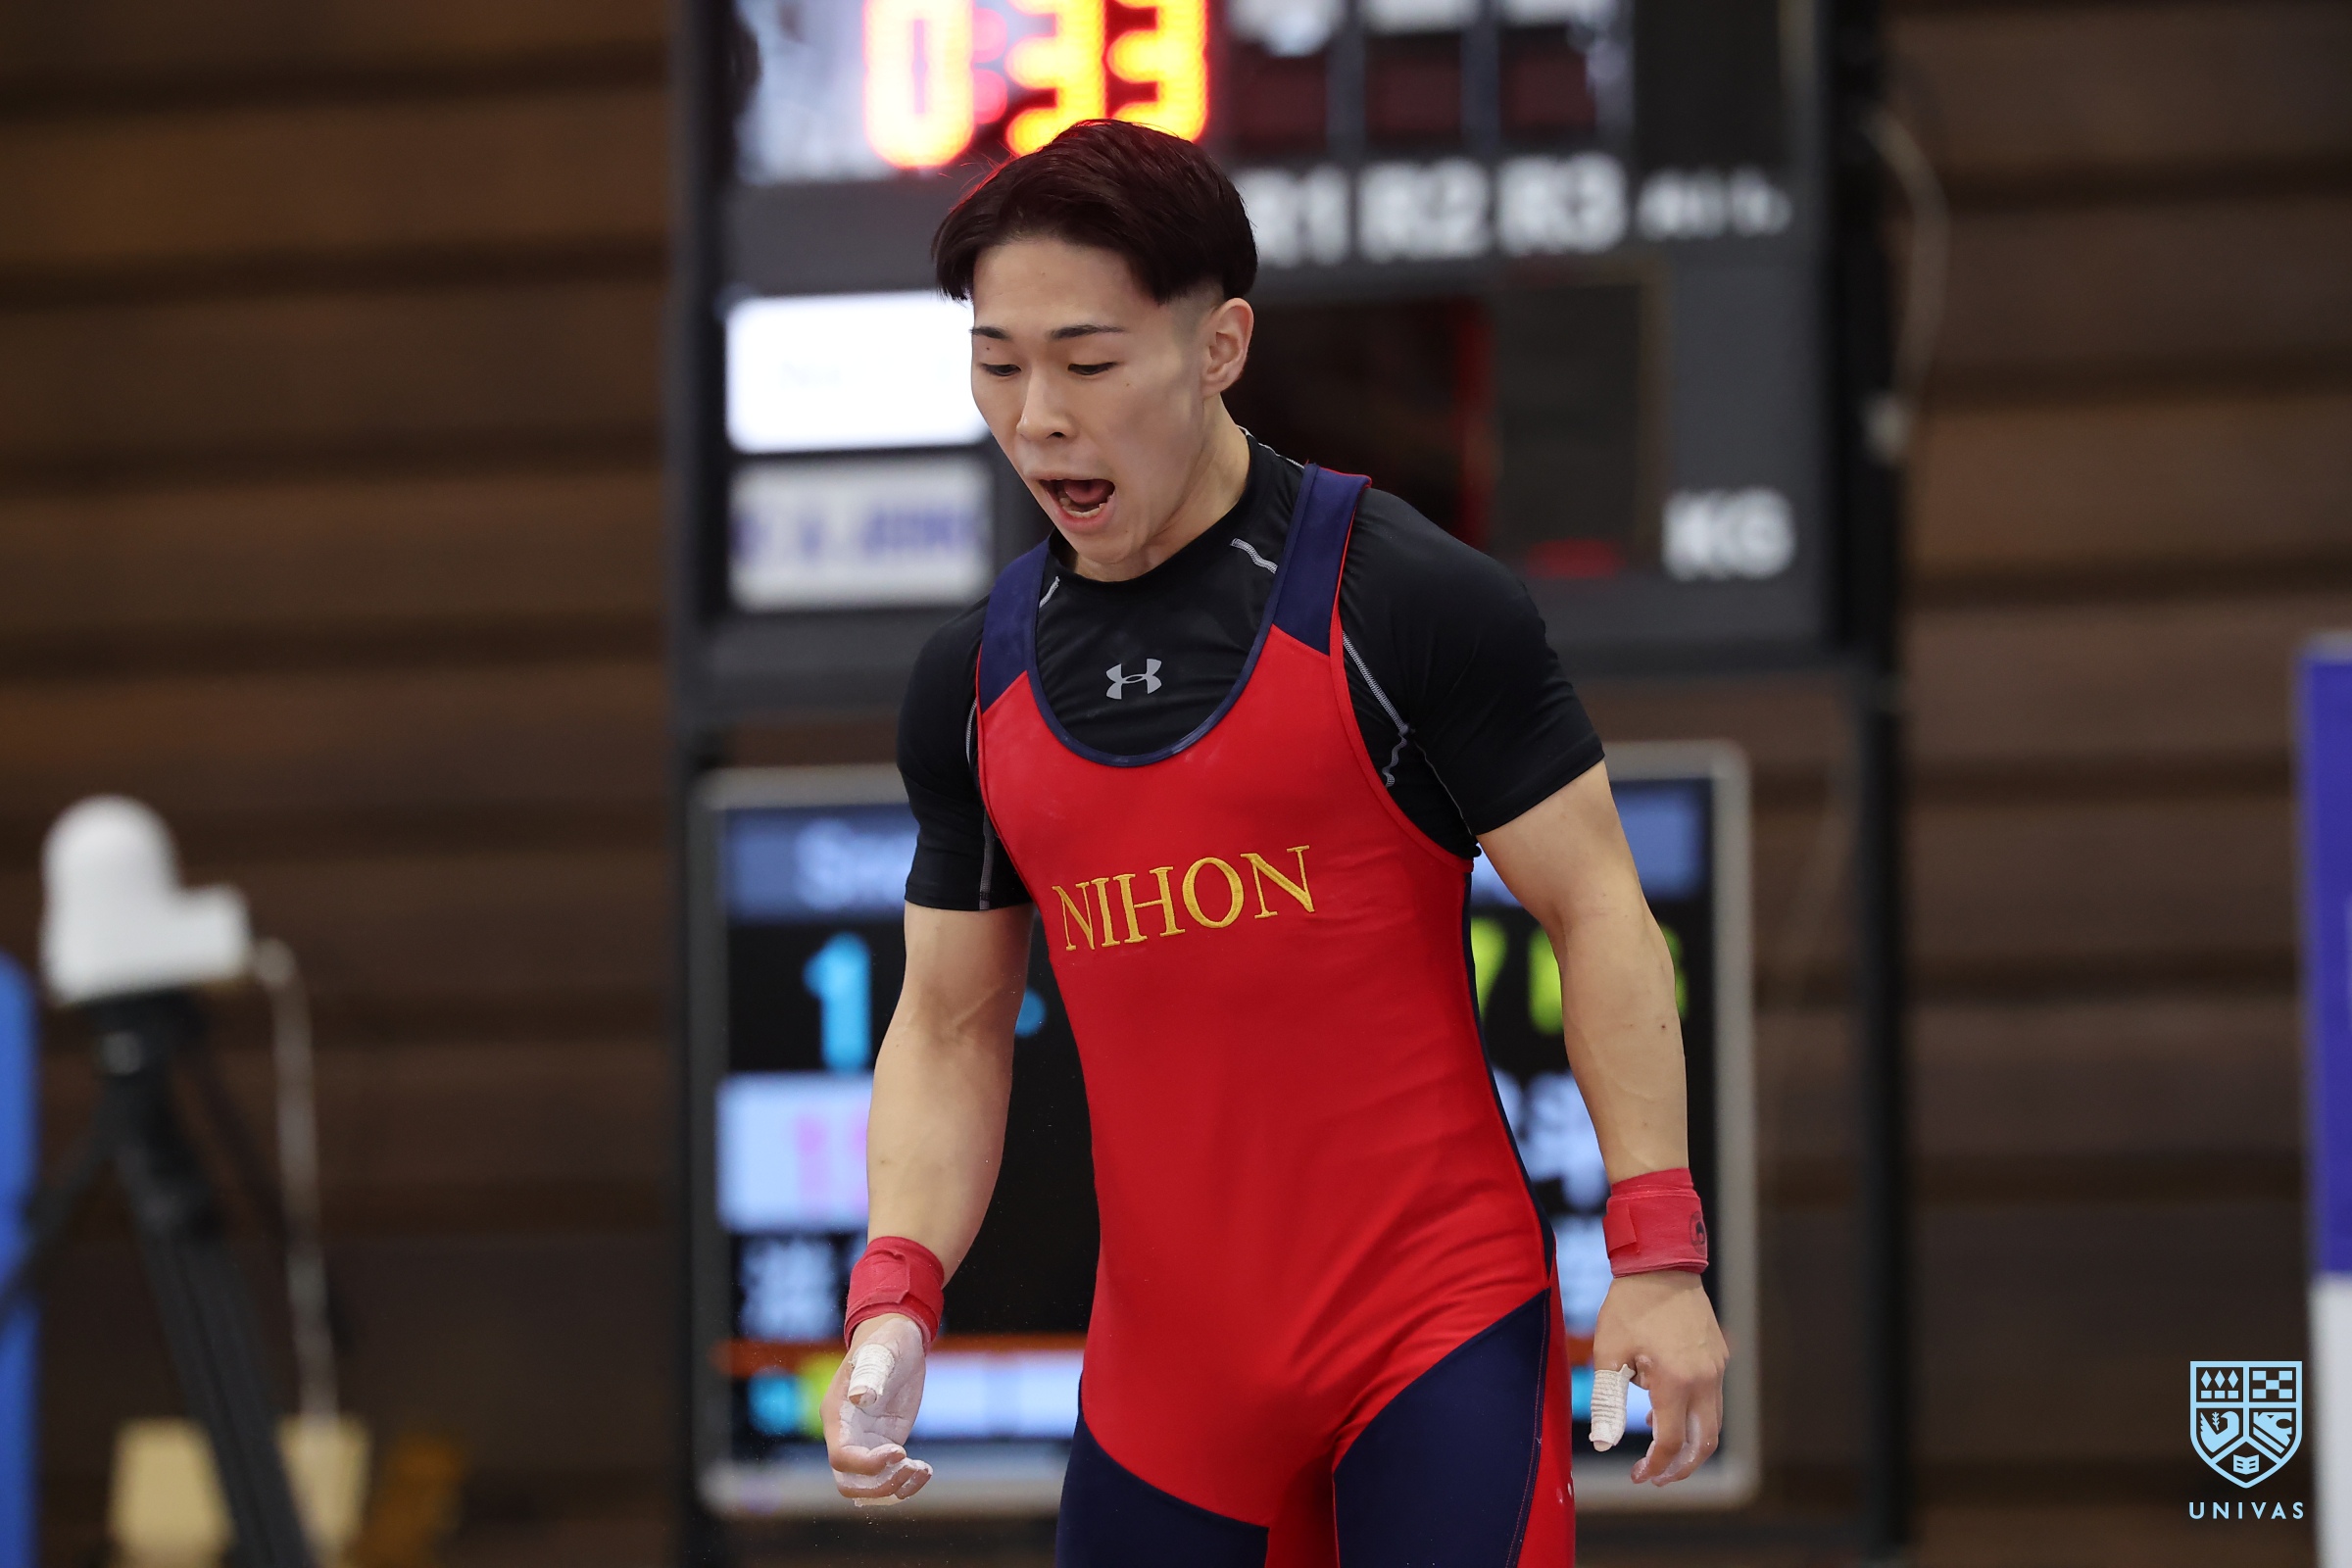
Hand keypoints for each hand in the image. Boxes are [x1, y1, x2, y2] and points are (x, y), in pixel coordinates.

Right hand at [824, 1313, 933, 1504]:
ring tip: (923, 1470)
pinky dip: (905, 1482)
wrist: (896, 1338)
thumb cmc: (885, 1340)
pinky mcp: (885, 1444)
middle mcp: (847, 1435)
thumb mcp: (881, 1353)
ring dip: (894, 1488)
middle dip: (880, 1485)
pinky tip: (925, 1469)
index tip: (900, 1451)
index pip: (841, 1458)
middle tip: (911, 1467)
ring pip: (868, 1487)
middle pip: (849, 1483)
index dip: (868, 1464)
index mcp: (838, 1416)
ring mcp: (866, 1442)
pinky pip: (887, 1476)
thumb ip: (870, 1374)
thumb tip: (860, 1396)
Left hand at [1591, 1269, 1726, 1485]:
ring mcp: (1716, 1367)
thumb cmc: (1630, 1306)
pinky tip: (1662, 1405)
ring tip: (1656, 1443)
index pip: (1671, 1443)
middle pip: (1705, 1442)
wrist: (1661, 1263)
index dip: (1655, 1467)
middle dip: (1682, 1467)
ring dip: (1689, 1441)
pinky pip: (1712, 1397)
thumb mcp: (1609, 1353)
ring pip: (1712, 1421)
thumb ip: (1608, 1402)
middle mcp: (1705, 1379)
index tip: (1638, 1476)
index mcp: (1676, 1382)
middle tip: (1657, 1476)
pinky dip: (1693, 1414)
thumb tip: (1603, 1444)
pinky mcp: (1719, 1356)